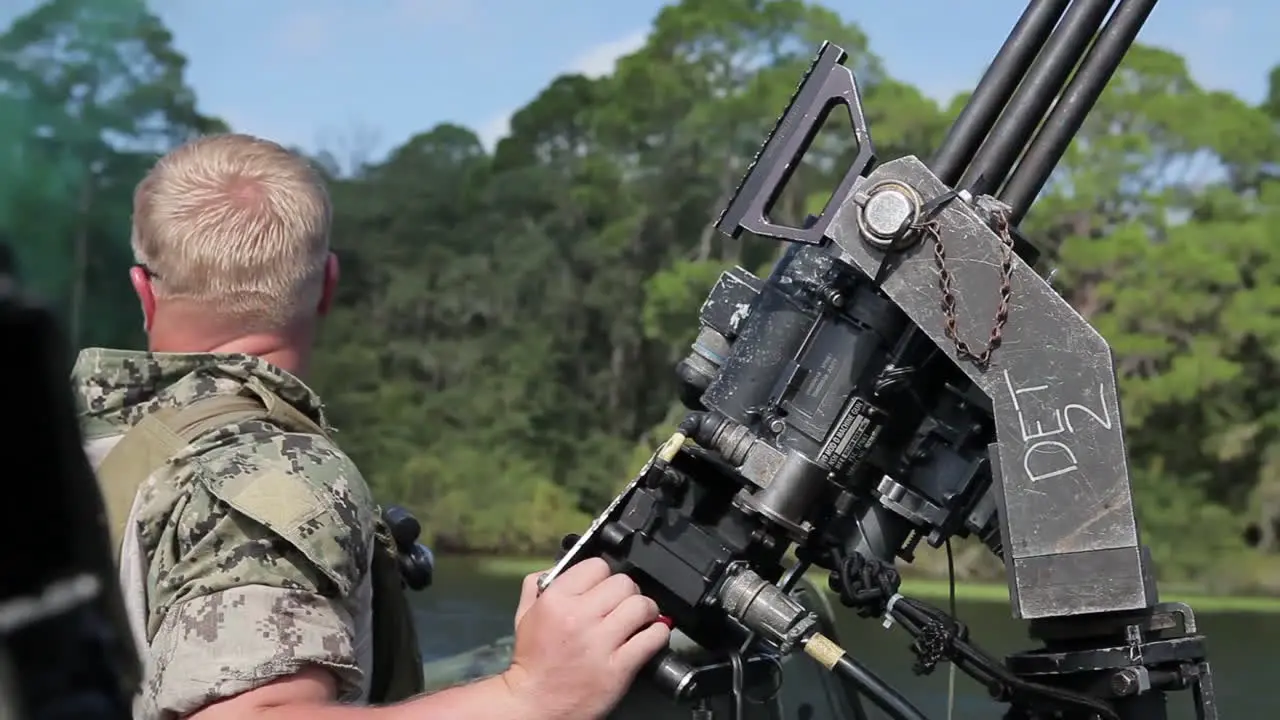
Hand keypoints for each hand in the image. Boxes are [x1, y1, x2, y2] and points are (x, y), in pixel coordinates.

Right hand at [500, 559, 670, 719]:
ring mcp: (600, 643)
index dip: (604, 575)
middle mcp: (579, 617)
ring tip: (640, 620)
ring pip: (642, 606)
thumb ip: (540, 584)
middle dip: (628, 592)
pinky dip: (657, 634)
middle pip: (624, 583)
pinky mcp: (618, 668)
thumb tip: (563, 565)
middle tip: (624, 605)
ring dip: (646, 611)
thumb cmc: (532, 660)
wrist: (534, 704)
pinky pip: (652, 638)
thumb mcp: (525, 614)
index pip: (598, 566)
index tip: (605, 588)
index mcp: (557, 600)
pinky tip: (649, 637)